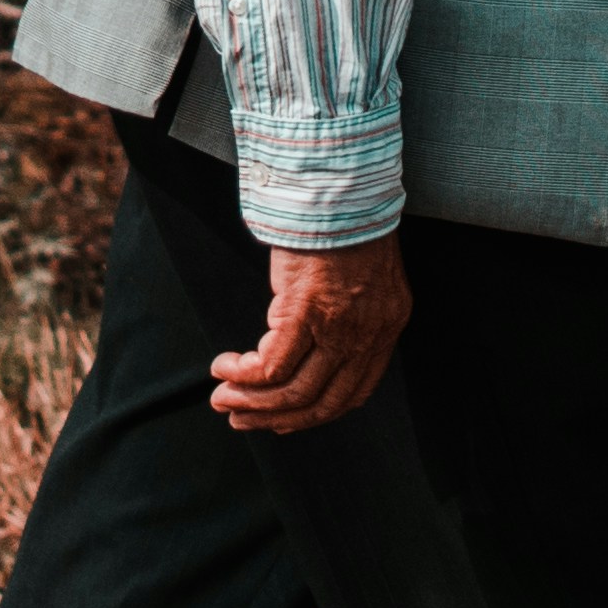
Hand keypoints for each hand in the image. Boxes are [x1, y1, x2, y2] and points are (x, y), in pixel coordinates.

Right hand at [209, 236, 411, 432]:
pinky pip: (271, 366)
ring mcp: (338, 328)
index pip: (354, 393)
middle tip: (242, 420)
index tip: (286, 419)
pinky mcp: (305, 313)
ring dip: (252, 403)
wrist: (342, 187)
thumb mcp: (363, 275)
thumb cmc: (346, 220)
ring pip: (292, 391)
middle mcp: (367, 336)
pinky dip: (243, 376)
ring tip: (222, 398)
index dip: (316, 413)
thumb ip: (349, 310)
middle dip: (277, 418)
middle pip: (323, 402)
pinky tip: (224, 367)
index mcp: (385, 328)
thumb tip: (315, 335)